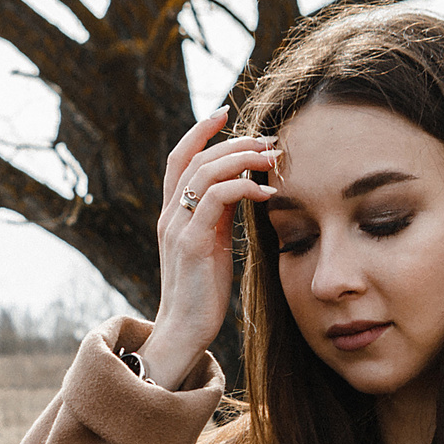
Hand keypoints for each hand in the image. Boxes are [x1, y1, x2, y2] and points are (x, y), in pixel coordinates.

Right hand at [138, 109, 277, 391]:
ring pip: (205, 171)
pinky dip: (244, 187)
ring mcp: (177, 228)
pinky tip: (267, 192)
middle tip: (269, 139)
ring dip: (243, 158)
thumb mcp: (211, 244)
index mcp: (171, 214)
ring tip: (273, 158)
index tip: (226, 113)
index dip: (199, 131)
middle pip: (195, 158)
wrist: (183, 331)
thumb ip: (219, 215)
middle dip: (234, 142)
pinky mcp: (191, 243)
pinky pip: (217, 199)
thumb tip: (244, 187)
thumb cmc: (201, 293)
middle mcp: (169, 215)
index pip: (178, 158)